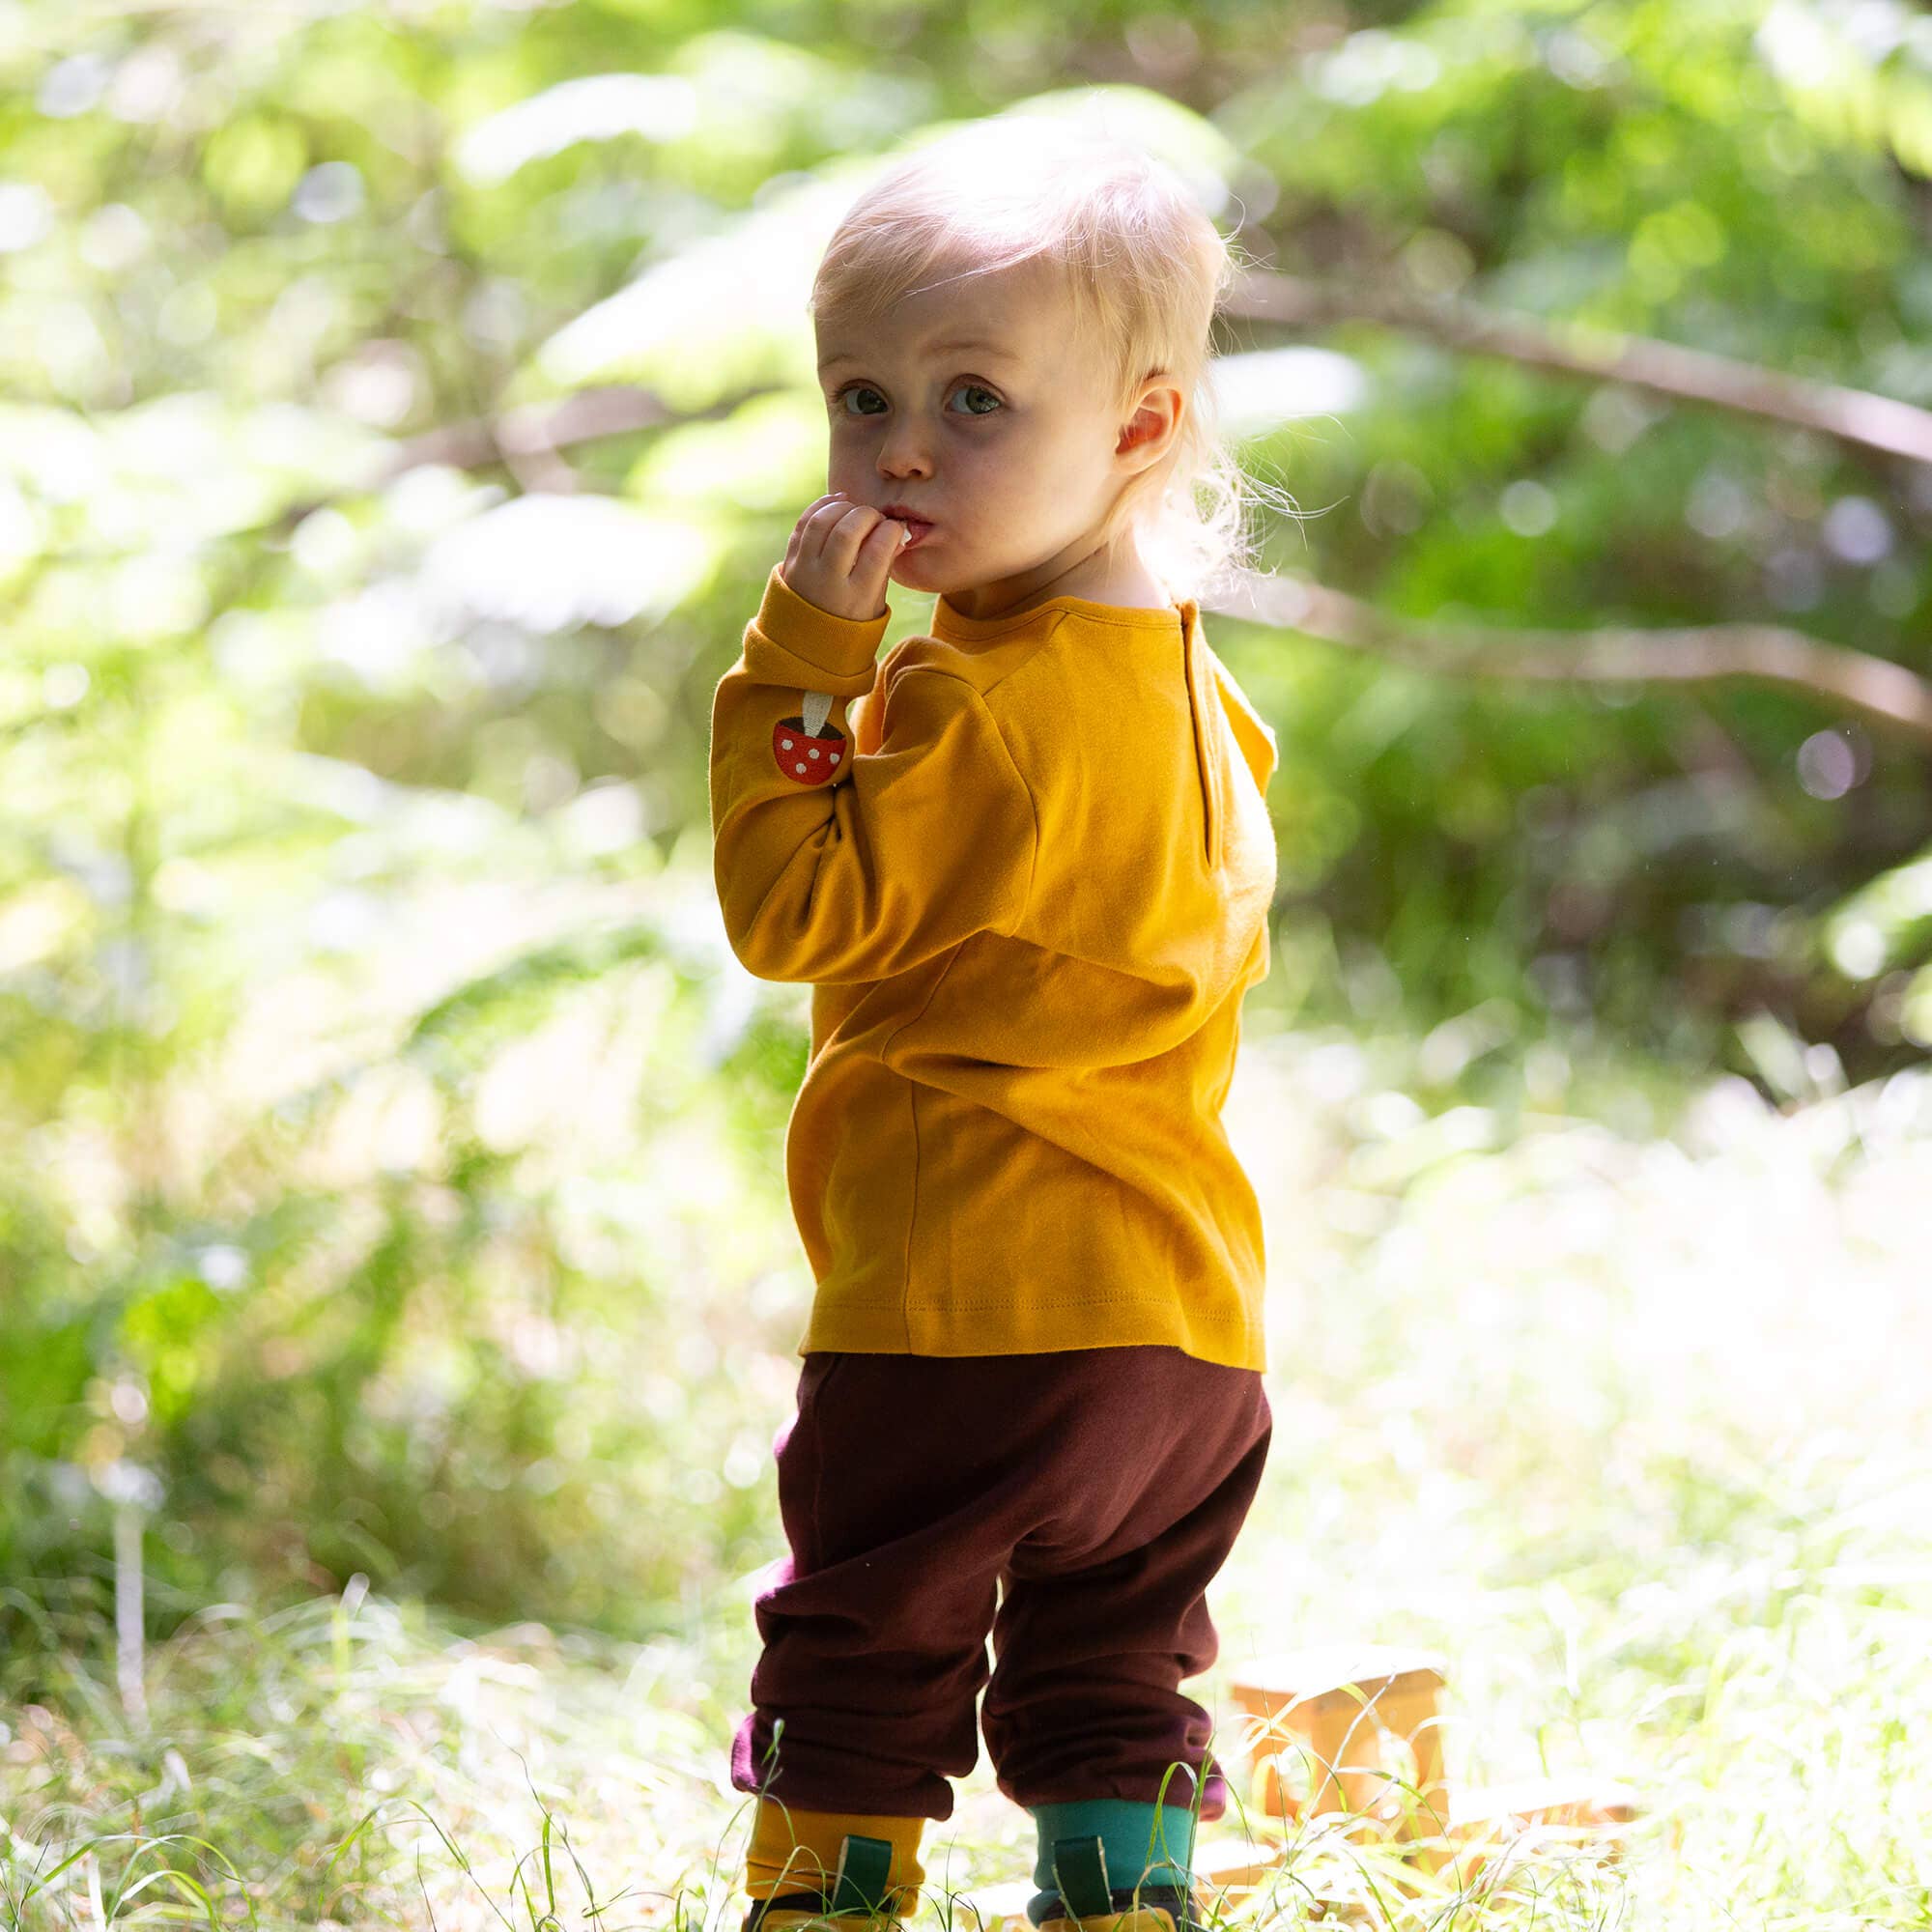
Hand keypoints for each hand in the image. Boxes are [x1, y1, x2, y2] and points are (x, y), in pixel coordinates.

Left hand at [780, 492, 908, 621]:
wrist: (805, 644)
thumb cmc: (851, 620)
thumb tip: (898, 532)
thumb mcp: (876, 602)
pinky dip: (821, 506)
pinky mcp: (789, 562)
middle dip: (867, 515)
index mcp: (857, 597)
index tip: (895, 528)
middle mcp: (828, 583)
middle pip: (846, 532)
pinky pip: (804, 523)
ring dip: (843, 507)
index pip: (877, 550)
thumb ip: (885, 567)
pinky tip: (839, 503)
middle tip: (876, 518)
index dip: (891, 530)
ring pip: (821, 522)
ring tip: (856, 511)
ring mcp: (804, 571)